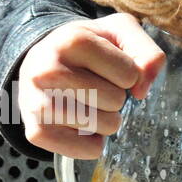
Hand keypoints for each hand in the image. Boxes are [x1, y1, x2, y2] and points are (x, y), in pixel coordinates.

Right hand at [18, 13, 165, 158]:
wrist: (42, 59)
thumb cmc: (88, 45)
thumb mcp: (121, 32)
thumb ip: (147, 52)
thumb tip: (142, 90)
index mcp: (72, 41)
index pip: (130, 75)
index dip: (128, 73)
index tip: (109, 66)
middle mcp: (48, 71)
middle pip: (116, 101)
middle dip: (116, 95)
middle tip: (96, 84)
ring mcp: (37, 103)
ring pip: (105, 126)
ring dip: (107, 119)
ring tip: (88, 102)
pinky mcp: (35, 131)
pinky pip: (88, 150)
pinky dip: (95, 142)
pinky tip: (83, 125)